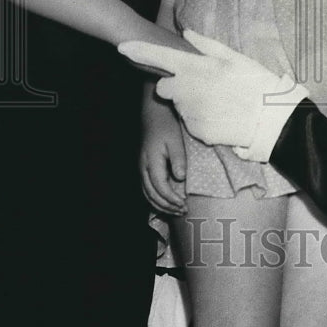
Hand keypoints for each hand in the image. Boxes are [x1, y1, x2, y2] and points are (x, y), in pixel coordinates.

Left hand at [120, 31, 300, 149]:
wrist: (270, 118)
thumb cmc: (255, 83)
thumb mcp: (235, 57)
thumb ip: (206, 44)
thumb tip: (186, 31)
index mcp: (197, 68)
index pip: (159, 58)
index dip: (140, 52)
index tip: (123, 47)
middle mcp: (188, 90)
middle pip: (165, 87)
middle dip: (176, 86)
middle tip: (200, 86)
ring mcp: (190, 112)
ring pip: (179, 105)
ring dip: (190, 103)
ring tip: (217, 101)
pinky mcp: (196, 131)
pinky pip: (190, 122)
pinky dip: (200, 119)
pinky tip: (218, 115)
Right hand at [140, 97, 186, 214]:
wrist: (154, 114)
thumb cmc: (166, 125)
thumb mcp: (176, 141)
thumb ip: (178, 159)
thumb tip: (180, 178)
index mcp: (151, 162)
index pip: (160, 188)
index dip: (172, 199)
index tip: (184, 205)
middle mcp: (143, 168)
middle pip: (152, 195)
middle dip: (167, 206)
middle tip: (183, 212)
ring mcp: (142, 168)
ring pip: (147, 194)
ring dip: (161, 205)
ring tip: (177, 210)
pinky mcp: (144, 168)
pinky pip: (147, 189)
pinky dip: (156, 199)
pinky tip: (166, 202)